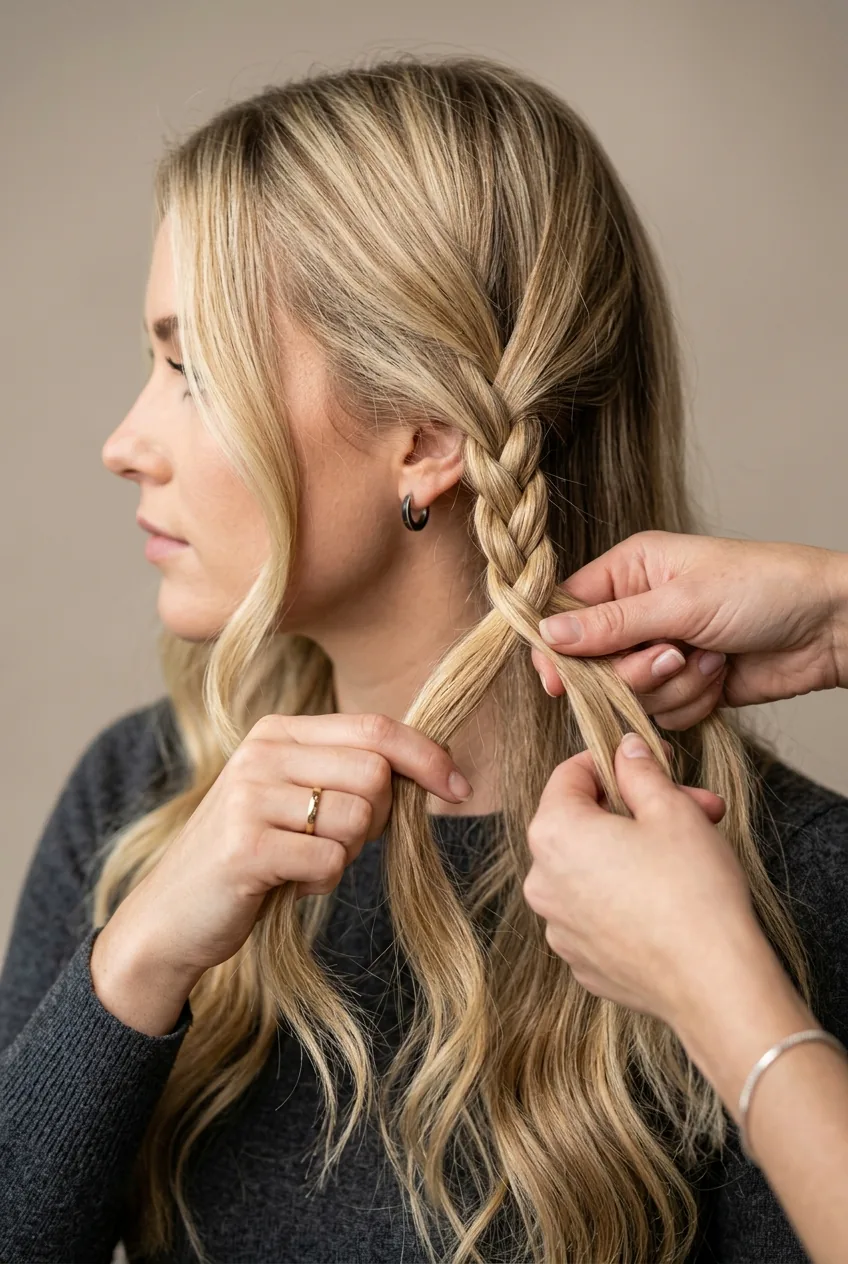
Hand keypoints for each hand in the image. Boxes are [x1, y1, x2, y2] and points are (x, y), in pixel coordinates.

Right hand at [91, 712, 471, 1031]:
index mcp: (277, 732)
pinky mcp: (245, 845)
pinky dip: (320, 882)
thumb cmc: (252, 858)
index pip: (374, 727)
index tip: (459, 788)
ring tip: (300, 863)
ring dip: (345, 855)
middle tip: (335, 843)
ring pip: (358, 819)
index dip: (427, 756)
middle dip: (377, 819)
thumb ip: (348, 774)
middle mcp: (261, 752)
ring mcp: (249, 796)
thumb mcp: (295, 799)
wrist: (171, 917)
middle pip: (375, 774)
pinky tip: (285, 883)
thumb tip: (434, 768)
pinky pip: (331, 861)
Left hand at [522, 730, 768, 1025]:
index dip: (613, 761)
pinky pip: (596, 911)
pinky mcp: (581, 960)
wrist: (713, 982)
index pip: (569, 775)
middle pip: (584, 823)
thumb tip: (624, 750)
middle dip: (638, 809)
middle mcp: (542, 881)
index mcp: (554, 834)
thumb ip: (639, 770)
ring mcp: (558, 926)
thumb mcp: (671, 810)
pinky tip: (670, 900)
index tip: (649, 761)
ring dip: (635, 851)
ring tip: (690, 855)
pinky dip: (625, 896)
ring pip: (591, 868)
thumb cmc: (692, 890)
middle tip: (693, 806)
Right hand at [530, 531, 847, 728]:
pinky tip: (722, 676)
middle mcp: (639, 608)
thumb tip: (548, 635)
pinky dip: (693, 702)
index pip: (567, 609)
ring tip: (711, 659)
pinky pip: (662, 712)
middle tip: (673, 656)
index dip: (559, 647)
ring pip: (629, 693)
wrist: (830, 628)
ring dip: (672, 687)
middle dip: (634, 671)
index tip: (558, 681)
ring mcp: (662, 648)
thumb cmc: (765, 589)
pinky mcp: (686, 683)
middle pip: (594, 662)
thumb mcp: (683, 601)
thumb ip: (612, 625)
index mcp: (630, 569)